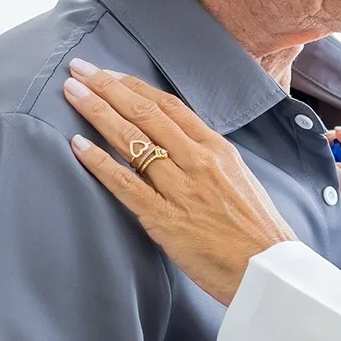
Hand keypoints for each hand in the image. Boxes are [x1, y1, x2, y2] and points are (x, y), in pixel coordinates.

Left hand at [60, 60, 297, 304]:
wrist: (269, 271)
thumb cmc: (257, 231)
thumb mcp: (240, 180)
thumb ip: (208, 160)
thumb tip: (177, 146)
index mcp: (218, 149)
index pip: (169, 106)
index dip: (134, 86)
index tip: (108, 73)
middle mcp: (199, 162)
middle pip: (146, 114)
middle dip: (108, 88)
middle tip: (79, 69)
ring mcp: (182, 189)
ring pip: (132, 141)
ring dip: (98, 113)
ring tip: (72, 92)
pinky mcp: (166, 219)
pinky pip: (126, 184)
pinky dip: (100, 162)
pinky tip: (78, 145)